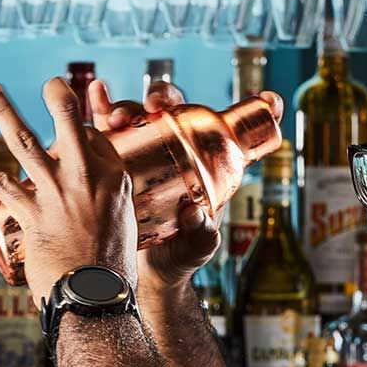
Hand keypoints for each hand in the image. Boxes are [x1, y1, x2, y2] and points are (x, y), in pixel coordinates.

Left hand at [0, 77, 136, 302]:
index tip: (73, 130)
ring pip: (25, 143)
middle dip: (56, 95)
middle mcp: (85, 178)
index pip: (93, 138)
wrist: (94, 296)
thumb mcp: (123, 222)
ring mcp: (55, 193)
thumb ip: (106, 200)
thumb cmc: (110, 267)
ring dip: (4, 112)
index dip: (80, 131)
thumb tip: (86, 193)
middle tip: (47, 81)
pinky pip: (0, 182)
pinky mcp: (30, 214)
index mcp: (114, 178)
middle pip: (67, 123)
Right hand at [85, 79, 286, 296]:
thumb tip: (194, 214)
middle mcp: (175, 149)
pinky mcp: (114, 159)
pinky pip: (106, 130)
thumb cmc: (180, 255)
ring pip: (137, 114)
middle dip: (162, 97)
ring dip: (125, 106)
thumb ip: (202, 233)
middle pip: (172, 108)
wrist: (143, 273)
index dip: (255, 107)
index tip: (270, 101)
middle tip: (155, 106)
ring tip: (116, 118)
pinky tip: (96, 93)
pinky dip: (101, 107)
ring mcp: (143, 151)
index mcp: (207, 164)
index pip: (230, 129)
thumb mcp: (198, 246)